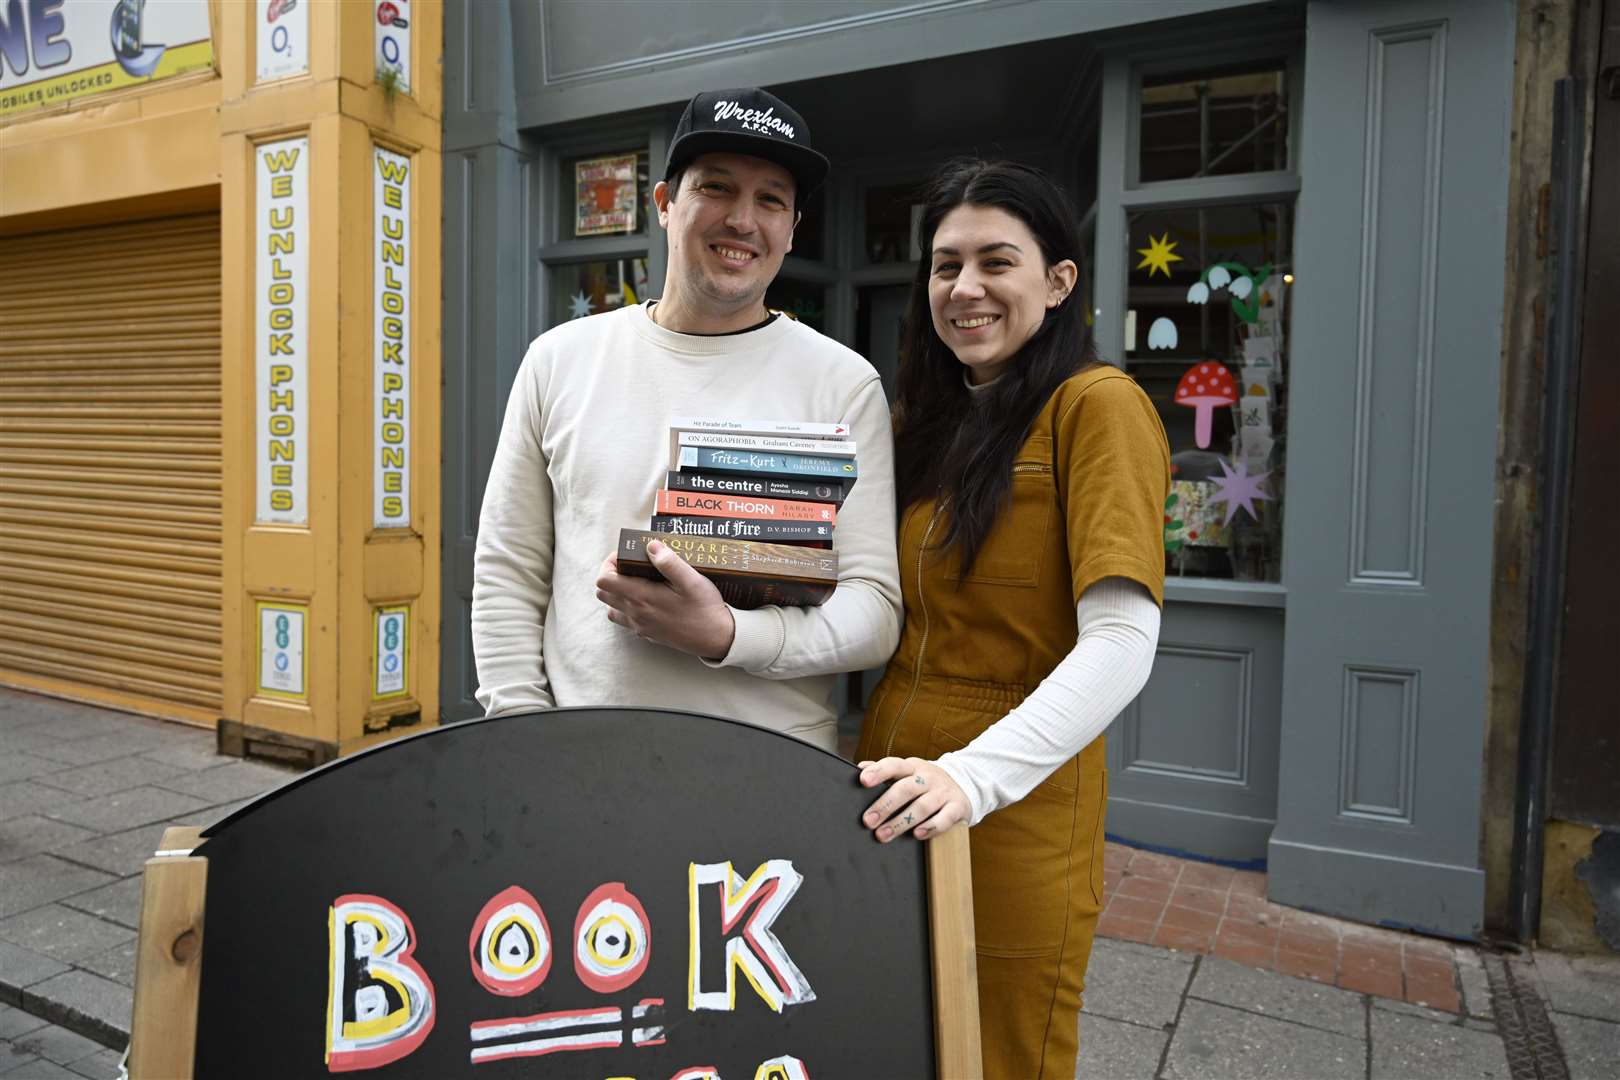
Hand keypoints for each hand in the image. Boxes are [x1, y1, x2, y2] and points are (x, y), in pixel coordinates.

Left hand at [595, 541, 736, 659]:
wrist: (717, 639)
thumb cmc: (705, 609)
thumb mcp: (692, 581)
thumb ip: (669, 563)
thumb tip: (651, 546)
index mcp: (642, 597)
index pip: (604, 580)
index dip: (609, 563)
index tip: (626, 555)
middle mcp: (636, 614)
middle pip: (603, 593)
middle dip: (611, 575)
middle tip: (630, 566)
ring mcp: (640, 626)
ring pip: (611, 608)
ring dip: (616, 593)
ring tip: (636, 581)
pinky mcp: (648, 634)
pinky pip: (625, 620)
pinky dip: (626, 607)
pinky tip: (646, 599)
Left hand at [857, 757, 970, 841]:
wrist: (965, 784)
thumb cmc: (926, 782)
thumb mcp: (907, 772)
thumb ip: (885, 771)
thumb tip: (861, 768)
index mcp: (912, 767)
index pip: (894, 765)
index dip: (879, 771)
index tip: (863, 780)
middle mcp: (928, 777)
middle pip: (905, 789)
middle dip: (885, 805)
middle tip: (868, 821)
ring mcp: (943, 792)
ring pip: (922, 806)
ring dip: (901, 821)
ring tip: (883, 834)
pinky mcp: (957, 807)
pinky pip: (945, 818)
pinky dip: (931, 827)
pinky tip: (917, 835)